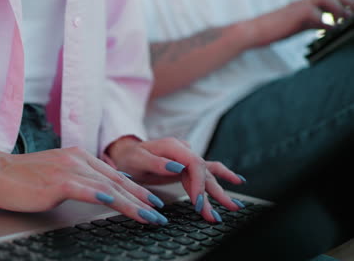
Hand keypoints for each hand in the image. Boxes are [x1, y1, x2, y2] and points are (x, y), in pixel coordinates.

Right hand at [0, 138, 168, 224]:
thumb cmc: (24, 177)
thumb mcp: (59, 173)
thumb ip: (81, 180)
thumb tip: (103, 193)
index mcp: (80, 157)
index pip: (116, 175)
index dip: (137, 189)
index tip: (152, 201)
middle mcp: (79, 160)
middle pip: (118, 181)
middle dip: (143, 198)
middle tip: (160, 212)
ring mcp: (69, 169)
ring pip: (108, 187)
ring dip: (132, 203)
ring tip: (150, 216)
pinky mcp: (57, 181)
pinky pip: (84, 189)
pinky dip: (101, 196)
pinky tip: (115, 202)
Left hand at [107, 137, 246, 222]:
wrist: (127, 153)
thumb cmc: (131, 157)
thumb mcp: (138, 159)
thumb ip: (157, 163)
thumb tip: (177, 167)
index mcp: (173, 147)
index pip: (194, 165)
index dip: (199, 185)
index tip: (198, 204)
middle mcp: (183, 151)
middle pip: (202, 173)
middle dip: (210, 196)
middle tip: (214, 216)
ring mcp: (187, 158)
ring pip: (207, 175)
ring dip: (219, 192)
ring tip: (234, 207)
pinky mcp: (188, 165)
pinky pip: (208, 170)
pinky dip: (222, 176)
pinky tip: (237, 181)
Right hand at [247, 0, 353, 46]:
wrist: (252, 32)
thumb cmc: (270, 31)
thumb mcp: (295, 27)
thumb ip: (311, 24)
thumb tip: (327, 26)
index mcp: (302, 5)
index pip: (327, 0)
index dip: (341, 3)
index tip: (351, 11)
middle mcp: (303, 2)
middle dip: (346, 2)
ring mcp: (300, 7)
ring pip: (328, 0)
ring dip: (341, 8)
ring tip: (348, 18)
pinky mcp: (298, 14)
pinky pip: (319, 15)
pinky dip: (328, 23)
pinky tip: (332, 29)